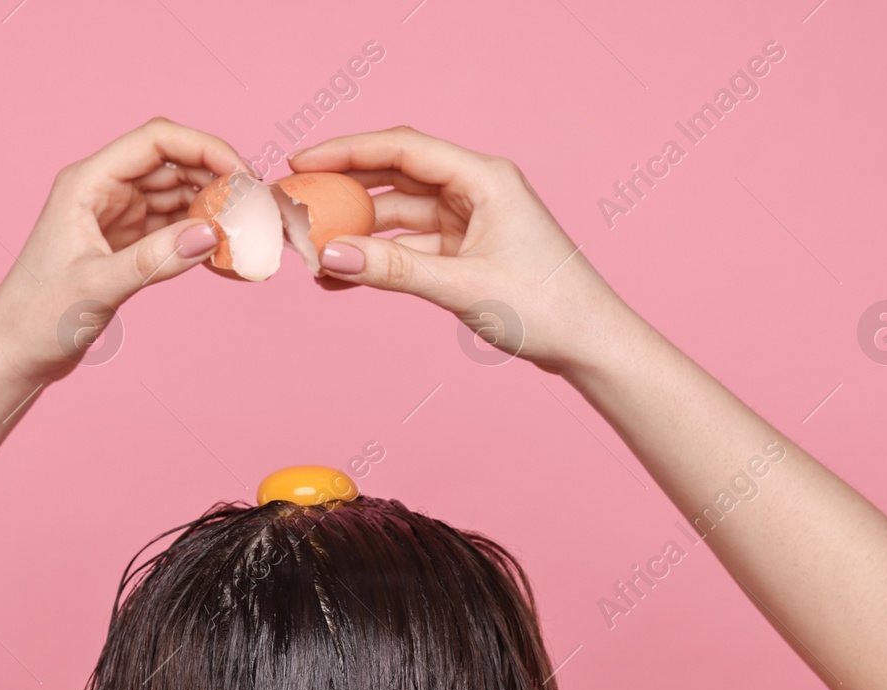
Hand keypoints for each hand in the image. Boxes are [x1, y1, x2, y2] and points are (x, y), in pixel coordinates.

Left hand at [0, 118, 249, 382]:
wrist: (14, 355)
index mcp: (87, 183)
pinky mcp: (124, 245)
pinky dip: (198, 237)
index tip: (242, 176)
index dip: (205, 149)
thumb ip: (154, 259)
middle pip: (173, 164)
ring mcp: (115, 217)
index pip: (156, 141)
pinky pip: (172, 228)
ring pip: (176, 196)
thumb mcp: (98, 287)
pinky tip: (224, 256)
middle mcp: (102, 191)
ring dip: (211, 210)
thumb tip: (211, 233)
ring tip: (247, 234)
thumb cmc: (37, 318)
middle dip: (216, 179)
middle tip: (254, 208)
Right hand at [287, 126, 628, 373]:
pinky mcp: (467, 251)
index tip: (303, 159)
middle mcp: (476, 190)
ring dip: (357, 233)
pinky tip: (342, 276)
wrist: (589, 344)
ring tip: (312, 251)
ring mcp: (470, 221)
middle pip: (396, 175)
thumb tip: (333, 255)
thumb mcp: (462, 287)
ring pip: (399, 215)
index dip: (348, 150)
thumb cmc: (548, 307)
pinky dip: (379, 259)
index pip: (403, 149)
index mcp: (485, 178)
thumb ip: (394, 270)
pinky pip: (410, 247)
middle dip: (344, 188)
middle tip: (297, 200)